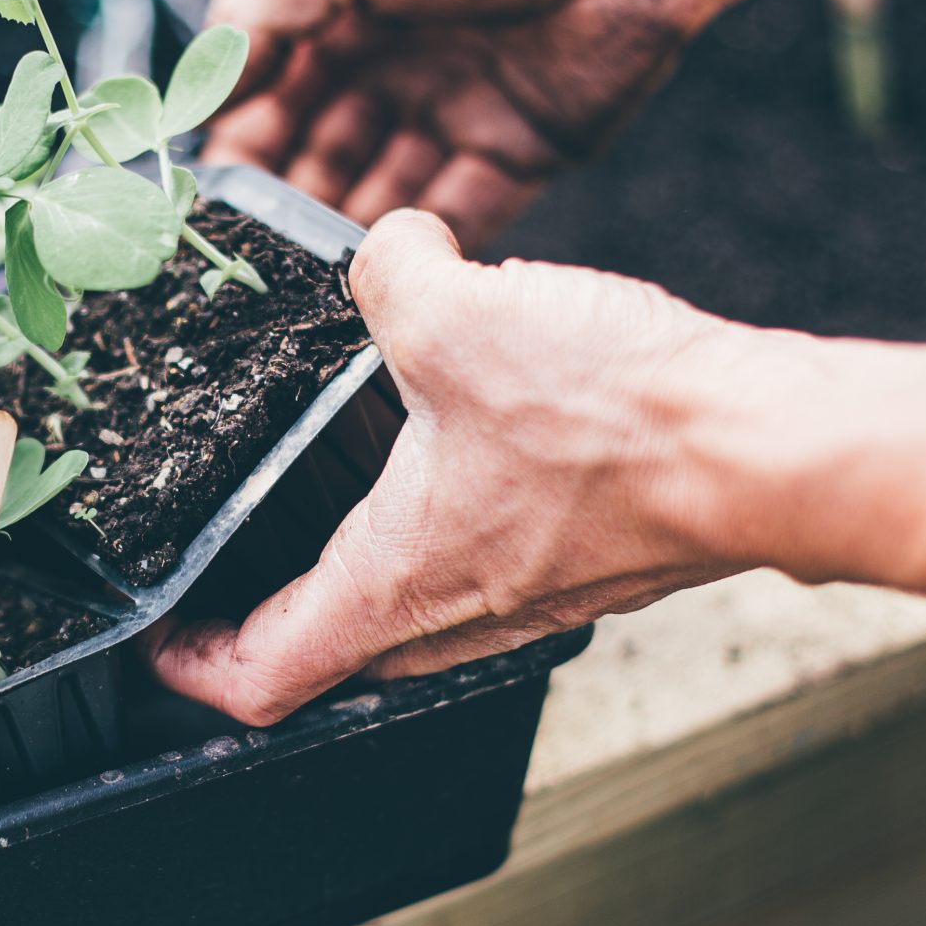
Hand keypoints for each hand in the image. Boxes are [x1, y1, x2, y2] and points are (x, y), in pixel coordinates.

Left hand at [147, 209, 753, 725]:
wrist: (766, 449)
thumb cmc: (619, 424)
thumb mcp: (458, 316)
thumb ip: (391, 270)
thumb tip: (388, 248)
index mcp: (394, 585)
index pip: (259, 677)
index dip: (189, 665)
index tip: (159, 632)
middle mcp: (456, 616)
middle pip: (329, 653)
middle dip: (266, 613)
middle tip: (230, 557)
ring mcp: (528, 598)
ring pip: (412, 609)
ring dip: (360, 563)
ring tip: (331, 484)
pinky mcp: (585, 562)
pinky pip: (486, 565)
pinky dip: (445, 523)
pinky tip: (457, 438)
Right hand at [202, 0, 728, 251]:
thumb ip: (258, 16)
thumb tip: (199, 96)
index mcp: (348, 4)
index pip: (272, 92)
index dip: (239, 141)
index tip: (205, 194)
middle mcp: (399, 60)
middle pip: (322, 150)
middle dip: (284, 196)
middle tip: (248, 245)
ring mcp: (459, 109)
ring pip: (383, 190)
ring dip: (342, 227)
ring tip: (301, 268)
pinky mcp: (521, 151)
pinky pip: (460, 214)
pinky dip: (419, 246)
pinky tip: (379, 271)